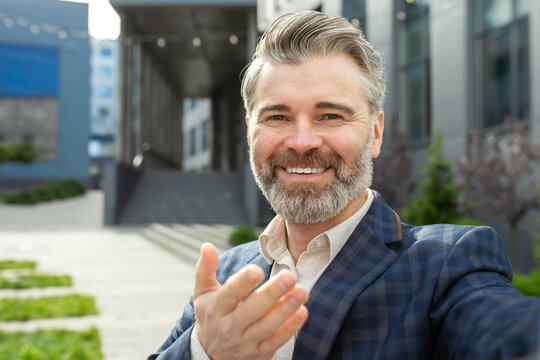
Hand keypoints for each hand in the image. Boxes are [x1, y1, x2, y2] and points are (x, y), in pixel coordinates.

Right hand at [193, 243, 308, 359]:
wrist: (211, 356)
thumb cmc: (211, 315)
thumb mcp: (203, 293)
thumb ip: (205, 269)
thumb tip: (207, 245)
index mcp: (215, 308)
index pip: (229, 294)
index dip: (242, 283)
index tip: (257, 269)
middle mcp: (229, 327)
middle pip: (251, 310)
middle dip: (271, 293)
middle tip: (289, 276)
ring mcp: (244, 342)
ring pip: (267, 326)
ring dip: (286, 309)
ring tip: (301, 291)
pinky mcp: (259, 353)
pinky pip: (276, 341)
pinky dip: (290, 328)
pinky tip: (302, 311)